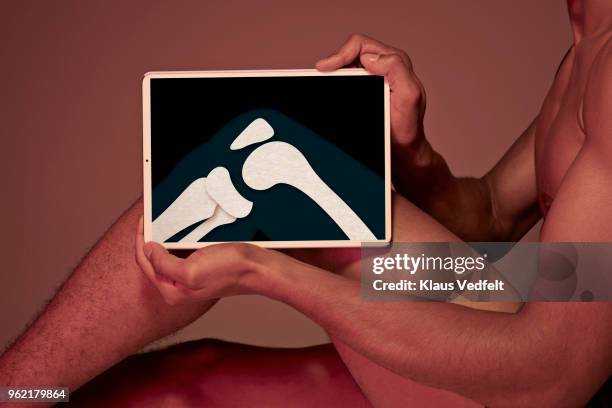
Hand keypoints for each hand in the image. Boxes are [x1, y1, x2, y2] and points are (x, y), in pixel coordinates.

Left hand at [135, 218, 265, 304]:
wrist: (257, 268)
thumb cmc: (229, 270)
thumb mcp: (190, 270)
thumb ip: (164, 264)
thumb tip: (148, 250)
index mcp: (171, 291)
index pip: (145, 262)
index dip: (141, 240)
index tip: (143, 220)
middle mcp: (178, 287)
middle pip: (153, 259)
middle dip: (149, 239)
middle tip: (150, 217)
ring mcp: (190, 278)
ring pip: (166, 255)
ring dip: (162, 238)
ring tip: (160, 221)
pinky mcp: (202, 269)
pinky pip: (180, 253)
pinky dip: (175, 240)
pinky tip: (179, 231)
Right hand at [316, 33, 430, 164]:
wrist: (404, 150)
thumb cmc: (408, 127)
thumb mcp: (409, 96)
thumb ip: (396, 68)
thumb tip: (370, 57)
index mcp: (394, 62)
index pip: (360, 45)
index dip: (339, 54)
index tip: (324, 68)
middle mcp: (384, 66)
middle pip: (350, 52)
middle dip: (335, 62)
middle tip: (322, 75)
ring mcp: (373, 78)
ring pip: (346, 65)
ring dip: (335, 73)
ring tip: (327, 84)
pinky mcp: (366, 89)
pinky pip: (346, 79)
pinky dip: (336, 83)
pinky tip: (332, 93)